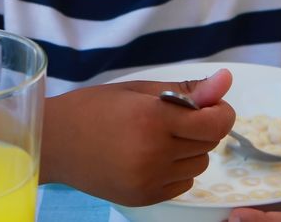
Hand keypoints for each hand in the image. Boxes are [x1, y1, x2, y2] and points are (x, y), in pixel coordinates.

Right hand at [40, 69, 234, 205]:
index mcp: (152, 119)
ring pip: (199, 164)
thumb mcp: (138, 90)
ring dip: (189, 149)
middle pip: (210, 142)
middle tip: (172, 117)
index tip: (208, 104)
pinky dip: (176, 169)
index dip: (220, 111)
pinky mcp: (144, 198)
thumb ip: (186, 90)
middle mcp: (153, 154)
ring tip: (157, 137)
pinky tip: (149, 156)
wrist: (54, 143)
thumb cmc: (93, 108)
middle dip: (201, 127)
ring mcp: (148, 180)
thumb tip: (226, 81)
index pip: (216, 122)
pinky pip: (183, 183)